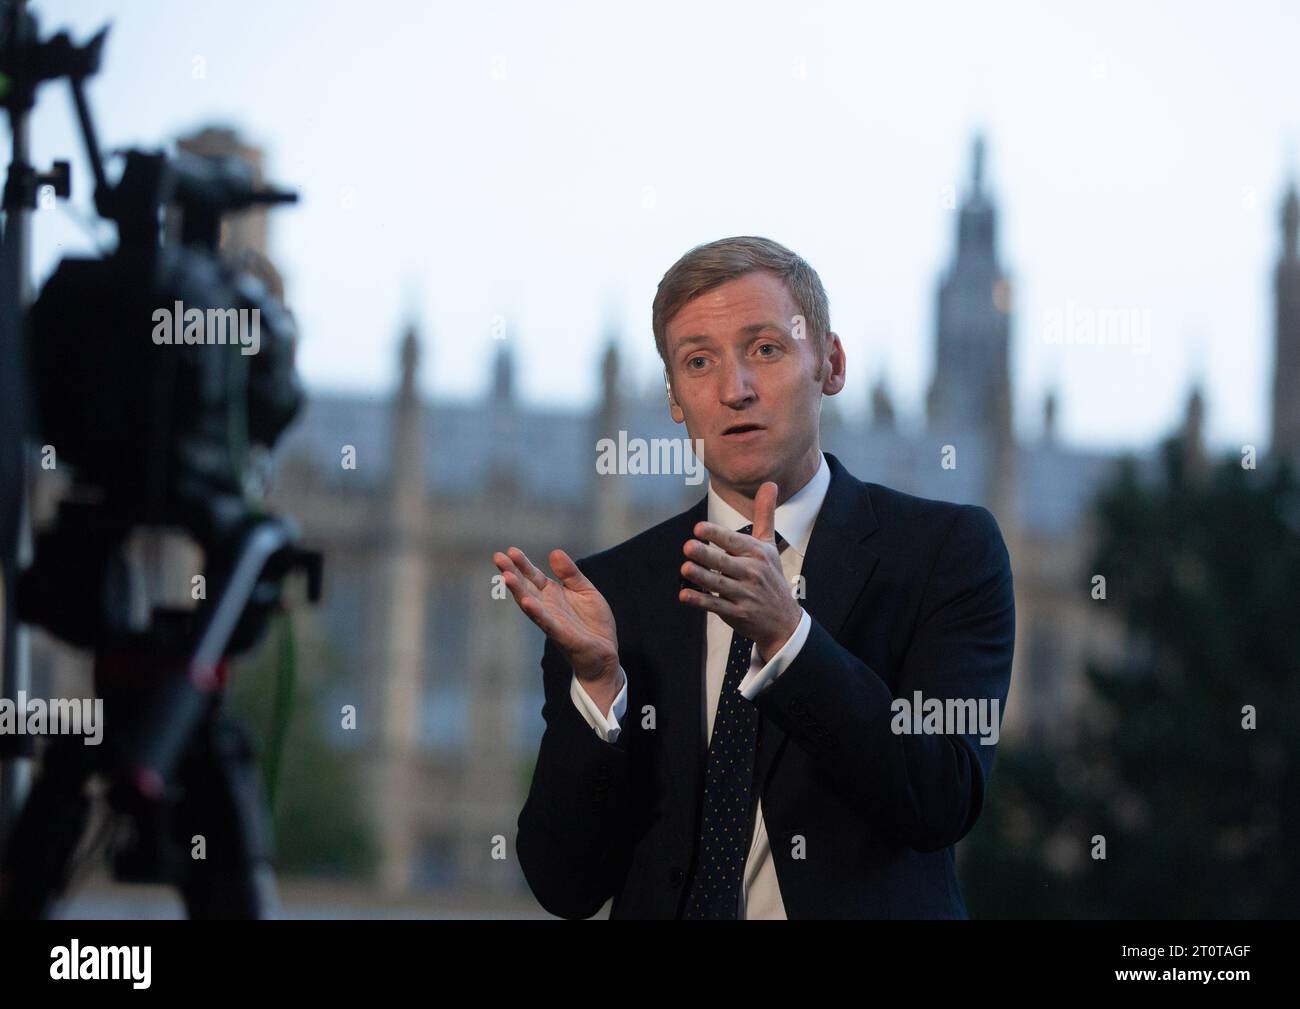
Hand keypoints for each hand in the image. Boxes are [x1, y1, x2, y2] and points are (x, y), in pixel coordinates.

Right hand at [492, 546, 619, 682]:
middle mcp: (547, 606)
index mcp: (553, 594)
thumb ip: (570, 573)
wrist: (604, 654)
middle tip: (497, 557)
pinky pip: (546, 622)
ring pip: (531, 604)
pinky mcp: (562, 635)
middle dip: (512, 572)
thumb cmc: (593, 623)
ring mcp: (552, 621)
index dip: (522, 564)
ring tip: (506, 576)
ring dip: (518, 591)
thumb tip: (554, 552)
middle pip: (525, 587)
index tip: (510, 550)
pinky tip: (527, 602)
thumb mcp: (585, 590)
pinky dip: (537, 612)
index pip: (533, 576)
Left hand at [678, 481, 802, 661]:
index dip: (716, 535)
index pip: (734, 542)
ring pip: (719, 584)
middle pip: (725, 563)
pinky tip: (684, 594)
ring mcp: (745, 595)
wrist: (784, 621)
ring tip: (684, 569)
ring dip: (701, 577)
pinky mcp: (737, 614)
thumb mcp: (769, 546)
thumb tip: (770, 483)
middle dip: (707, 555)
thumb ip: (764, 515)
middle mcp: (752, 573)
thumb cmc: (771, 577)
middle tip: (688, 546)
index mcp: (758, 554)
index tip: (699, 528)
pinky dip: (700, 601)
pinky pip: (716, 606)